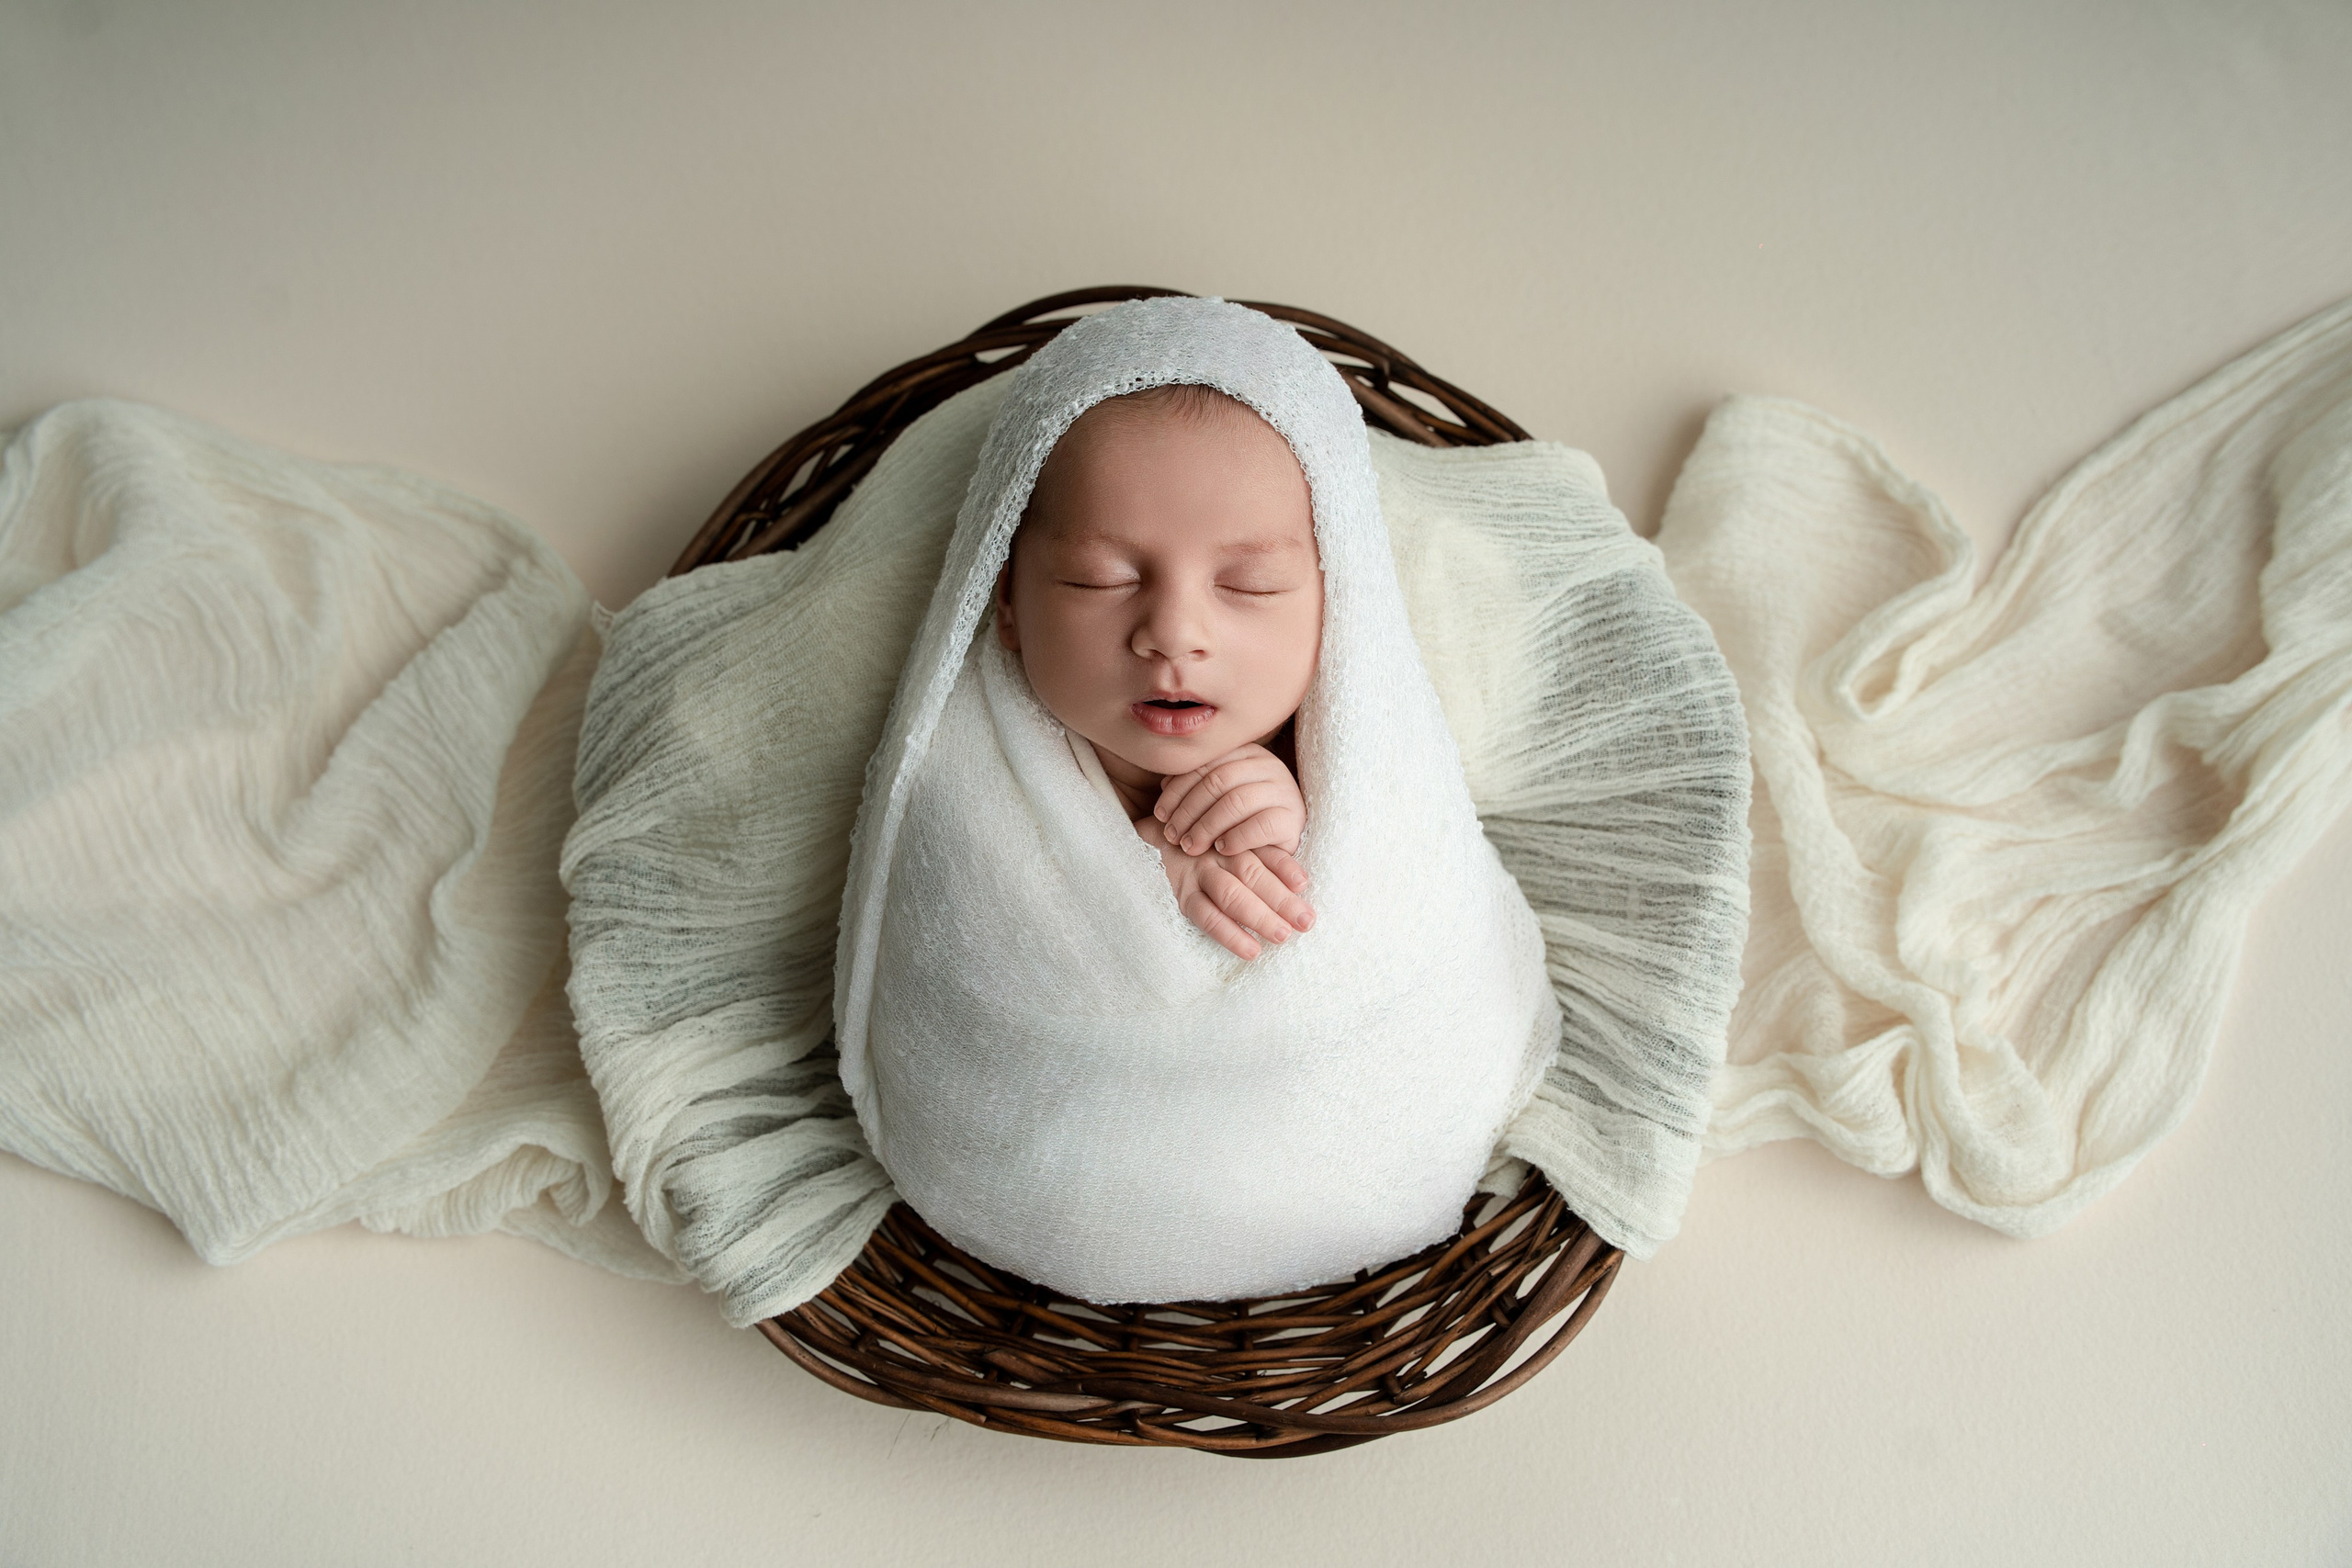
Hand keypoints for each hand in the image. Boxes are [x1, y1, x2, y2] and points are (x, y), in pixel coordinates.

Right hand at [1136, 816, 1314, 960]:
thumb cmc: (1190, 842)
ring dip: (1259, 916)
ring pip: (1232, 894)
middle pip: (1253, 874)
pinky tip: (1250, 951)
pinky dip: (1229, 934)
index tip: (1304, 884)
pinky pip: (1206, 916)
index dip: (1285, 867)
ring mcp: (1196, 873)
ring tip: (1283, 936)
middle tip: (1306, 921)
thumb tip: (1295, 881)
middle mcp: (1216, 853)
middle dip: (1282, 899)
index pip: (1264, 852)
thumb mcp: (1219, 837)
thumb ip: (1251, 851)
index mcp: (1232, 839)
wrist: (1140, 837)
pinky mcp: (1179, 894)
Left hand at [1152, 743, 1306, 858]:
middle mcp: (1268, 766)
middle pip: (1218, 781)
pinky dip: (1236, 838)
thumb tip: (1164, 786)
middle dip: (1188, 810)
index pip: (1205, 764)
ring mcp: (1283, 791)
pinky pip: (1261, 825)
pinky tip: (1221, 849)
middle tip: (1172, 835)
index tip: (1160, 814)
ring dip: (1206, 826)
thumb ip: (1197, 787)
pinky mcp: (1293, 819)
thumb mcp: (1219, 799)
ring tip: (1191, 846)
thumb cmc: (1243, 821)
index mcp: (1246, 753)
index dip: (1177, 789)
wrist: (1284, 844)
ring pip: (1236, 801)